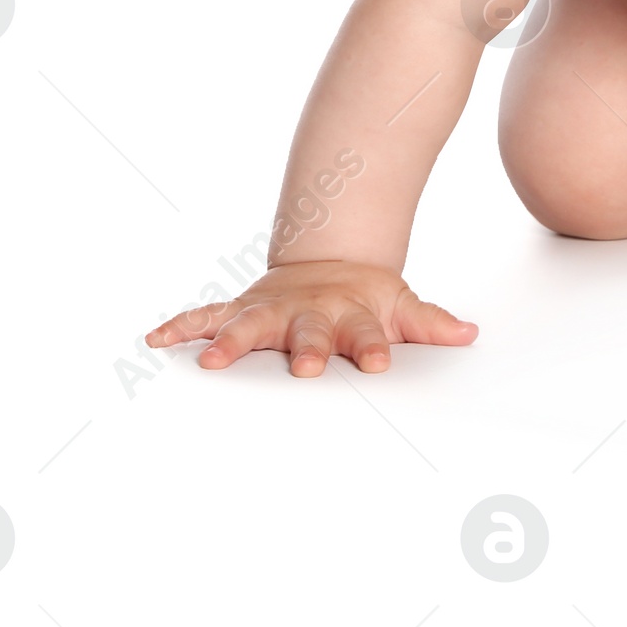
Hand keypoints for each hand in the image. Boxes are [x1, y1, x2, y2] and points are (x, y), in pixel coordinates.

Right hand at [144, 259, 477, 376]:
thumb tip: (470, 335)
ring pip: (249, 323)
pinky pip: (207, 315)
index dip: (374, 348)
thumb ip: (431, 324)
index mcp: (350, 315)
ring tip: (210, 361)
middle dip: (305, 348)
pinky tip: (156, 340)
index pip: (365, 334)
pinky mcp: (244, 308)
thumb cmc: (366, 297)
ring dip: (230, 340)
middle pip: (307, 330)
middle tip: (303, 367)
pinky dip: (182, 326)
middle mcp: (308, 311)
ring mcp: (273, 308)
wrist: (333, 259)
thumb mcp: (402, 307)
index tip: (380, 363)